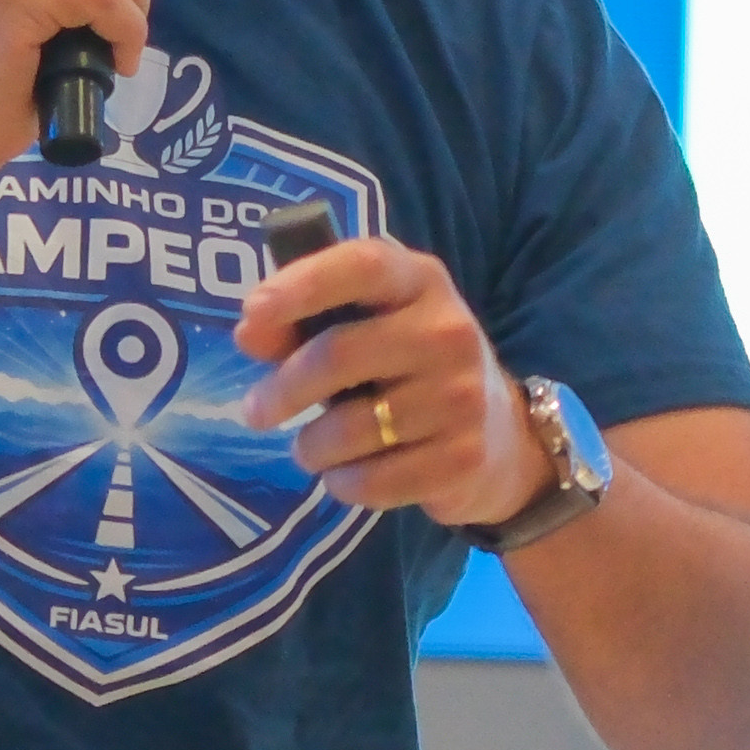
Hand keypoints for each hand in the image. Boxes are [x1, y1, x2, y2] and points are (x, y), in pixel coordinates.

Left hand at [236, 235, 546, 527]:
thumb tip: (250, 332)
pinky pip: (370, 480)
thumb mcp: (367, 329)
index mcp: (421, 282)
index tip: (251, 313)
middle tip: (255, 411)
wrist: (499, 435)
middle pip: (337, 356)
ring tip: (313, 448)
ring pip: (346, 430)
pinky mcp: (462, 459)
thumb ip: (303, 325)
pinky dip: (342, 483)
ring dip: (310, 447)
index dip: (303, 284)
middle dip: (280, 391)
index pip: (362, 266)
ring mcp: (461, 397)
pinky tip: (348, 473)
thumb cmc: (408, 368)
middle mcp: (448, 332)